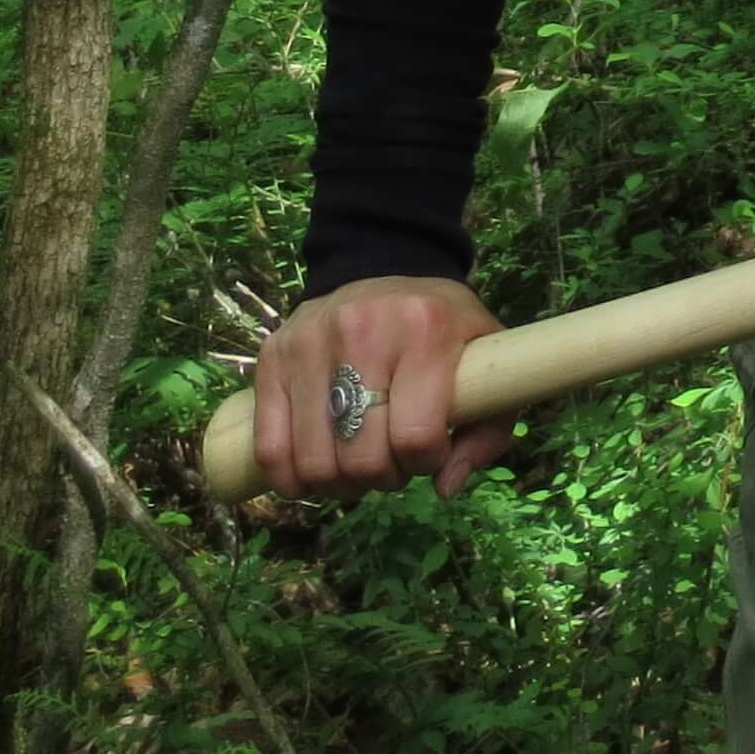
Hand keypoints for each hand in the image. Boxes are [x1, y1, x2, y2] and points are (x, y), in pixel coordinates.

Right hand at [248, 274, 512, 501]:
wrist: (385, 266)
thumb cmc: (442, 328)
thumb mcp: (486, 365)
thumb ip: (486, 432)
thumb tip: (445, 487)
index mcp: (426, 329)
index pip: (415, 436)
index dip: (424, 463)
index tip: (429, 452)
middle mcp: (364, 329)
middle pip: (362, 457)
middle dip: (382, 477)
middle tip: (392, 461)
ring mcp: (310, 341)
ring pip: (315, 461)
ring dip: (339, 483)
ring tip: (358, 462)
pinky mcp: (273, 355)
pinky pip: (269, 447)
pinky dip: (290, 478)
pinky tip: (312, 473)